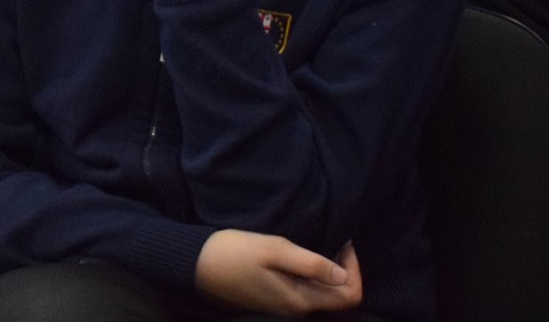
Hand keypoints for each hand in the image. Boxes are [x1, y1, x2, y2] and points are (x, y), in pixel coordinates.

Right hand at [194, 229, 361, 314]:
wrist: (194, 264)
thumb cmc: (233, 253)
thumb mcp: (273, 250)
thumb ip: (310, 263)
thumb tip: (344, 274)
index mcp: (300, 300)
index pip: (349, 295)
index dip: (354, 269)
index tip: (343, 242)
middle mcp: (296, 309)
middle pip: (339, 297)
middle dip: (344, 268)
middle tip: (335, 239)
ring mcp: (284, 306)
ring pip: (322, 294)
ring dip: (328, 271)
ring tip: (319, 243)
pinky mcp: (273, 300)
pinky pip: (306, 291)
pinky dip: (312, 274)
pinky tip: (300, 255)